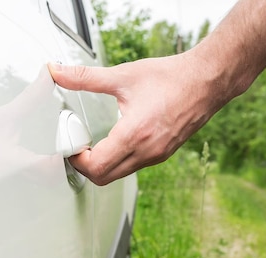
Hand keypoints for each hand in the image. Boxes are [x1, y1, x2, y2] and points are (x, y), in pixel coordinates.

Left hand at [48, 53, 221, 184]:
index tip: (71, 146)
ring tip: (92, 146)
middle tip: (77, 149)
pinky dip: (117, 162)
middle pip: (103, 178)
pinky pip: (132, 168)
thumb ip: (85, 77)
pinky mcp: (162, 154)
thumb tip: (57, 72)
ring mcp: (156, 156)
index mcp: (135, 134)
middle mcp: (147, 151)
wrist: (209, 80)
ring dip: (101, 166)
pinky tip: (112, 143)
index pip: (96, 166)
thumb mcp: (123, 76)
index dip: (77, 160)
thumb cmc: (170, 77)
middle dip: (85, 167)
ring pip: (118, 175)